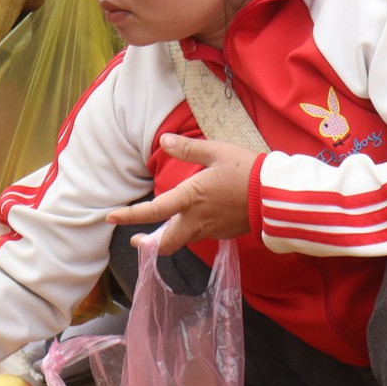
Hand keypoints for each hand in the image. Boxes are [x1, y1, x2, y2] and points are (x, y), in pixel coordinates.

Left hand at [106, 135, 256, 256]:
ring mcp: (211, 229)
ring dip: (168, 239)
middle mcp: (196, 220)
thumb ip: (188, 149)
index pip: (153, 211)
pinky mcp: (224, 233)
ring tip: (162, 229)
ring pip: (182, 241)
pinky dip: (191, 232)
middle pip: (165, 244)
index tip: (111, 218)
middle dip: (149, 244)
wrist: (275, 195)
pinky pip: (200, 236)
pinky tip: (196, 220)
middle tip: (138, 238)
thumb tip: (164, 140)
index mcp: (190, 198)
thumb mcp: (216, 152)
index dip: (130, 216)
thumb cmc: (246, 170)